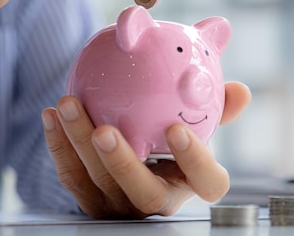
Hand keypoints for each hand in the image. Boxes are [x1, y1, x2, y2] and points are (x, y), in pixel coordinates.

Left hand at [41, 82, 250, 218]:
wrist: (138, 148)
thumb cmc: (172, 131)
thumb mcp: (197, 119)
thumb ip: (218, 104)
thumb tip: (241, 90)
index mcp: (193, 181)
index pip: (208, 182)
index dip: (195, 161)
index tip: (177, 129)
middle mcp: (159, 199)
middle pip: (144, 192)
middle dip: (122, 163)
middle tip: (106, 129)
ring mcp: (122, 205)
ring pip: (99, 182)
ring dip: (80, 143)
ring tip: (69, 103)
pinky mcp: (91, 200)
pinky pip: (72, 176)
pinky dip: (59, 145)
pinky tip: (52, 114)